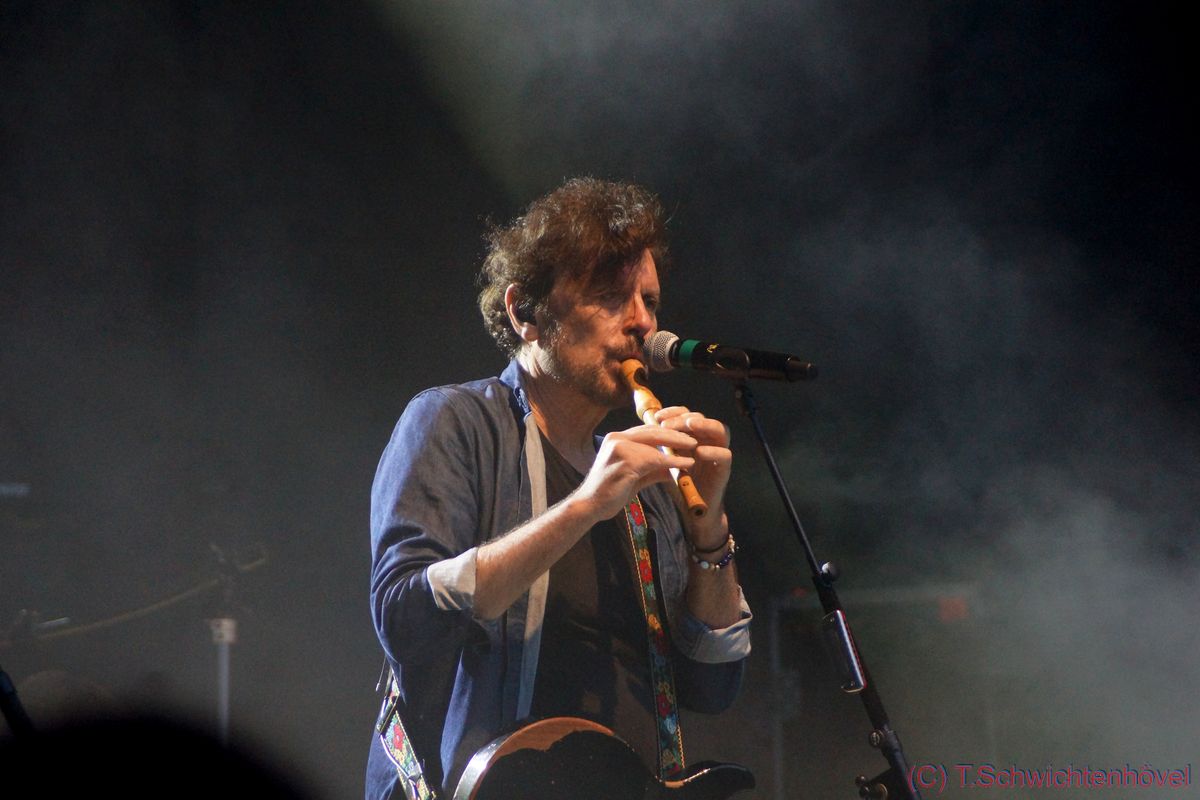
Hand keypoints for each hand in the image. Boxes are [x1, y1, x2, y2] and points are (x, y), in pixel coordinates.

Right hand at [574, 423, 698, 522]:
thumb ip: (652, 470)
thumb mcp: (634, 477)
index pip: (646, 431)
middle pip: (652, 431)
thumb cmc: (610, 493)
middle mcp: (616, 439)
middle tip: (694, 440)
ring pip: (654, 443)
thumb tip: (672, 469)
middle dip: (675, 435)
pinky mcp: (624, 462)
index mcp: (617, 439)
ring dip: (676, 447)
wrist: (589, 506)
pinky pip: (654, 459)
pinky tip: (684, 465)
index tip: (684, 436)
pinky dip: (671, 462)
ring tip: (693, 451)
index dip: (667, 433)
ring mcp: (618, 448)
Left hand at [653, 406, 731, 545]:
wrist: (692, 511)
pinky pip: (725, 454)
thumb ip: (662, 446)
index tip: (657, 417)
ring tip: (690, 425)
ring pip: (720, 430)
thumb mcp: (668, 461)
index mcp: (694, 437)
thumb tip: (645, 427)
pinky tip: (699, 451)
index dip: (673, 412)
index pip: (686, 415)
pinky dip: (713, 451)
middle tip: (667, 424)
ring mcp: (718, 454)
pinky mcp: (724, 469)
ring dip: (704, 425)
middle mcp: (708, 441)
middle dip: (683, 418)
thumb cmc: (679, 483)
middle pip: (702, 419)